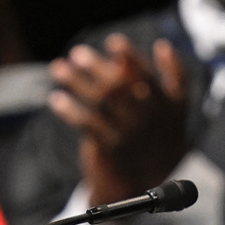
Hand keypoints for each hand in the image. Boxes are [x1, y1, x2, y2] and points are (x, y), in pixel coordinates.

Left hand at [48, 34, 191, 205]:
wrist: (149, 182)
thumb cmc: (154, 136)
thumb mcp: (168, 109)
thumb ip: (157, 80)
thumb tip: (142, 51)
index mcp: (167, 103)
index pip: (148, 74)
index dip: (132, 57)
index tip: (113, 42)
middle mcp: (149, 115)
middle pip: (120, 85)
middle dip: (97, 67)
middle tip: (78, 53)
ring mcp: (130, 131)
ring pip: (101, 100)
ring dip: (77, 81)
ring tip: (58, 68)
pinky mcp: (111, 146)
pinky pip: (87, 123)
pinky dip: (70, 109)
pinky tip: (56, 99)